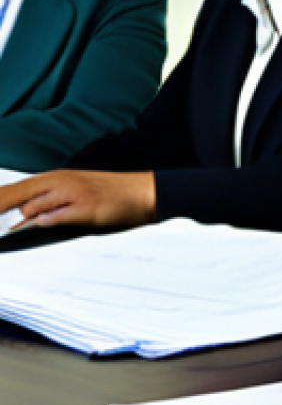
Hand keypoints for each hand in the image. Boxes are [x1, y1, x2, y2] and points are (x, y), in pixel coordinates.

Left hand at [0, 170, 155, 229]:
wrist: (144, 192)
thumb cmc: (111, 194)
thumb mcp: (77, 191)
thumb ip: (49, 202)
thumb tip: (19, 219)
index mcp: (57, 177)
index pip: (14, 189)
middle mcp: (62, 181)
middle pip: (16, 195)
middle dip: (0, 207)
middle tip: (0, 228)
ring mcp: (73, 193)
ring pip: (32, 208)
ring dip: (29, 220)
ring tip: (38, 223)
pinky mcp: (85, 207)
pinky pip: (54, 218)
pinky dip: (49, 222)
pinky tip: (55, 222)